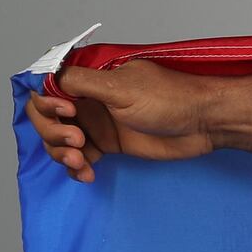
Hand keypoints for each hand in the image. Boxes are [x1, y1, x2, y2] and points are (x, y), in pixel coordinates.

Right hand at [26, 59, 220, 182]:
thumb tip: (47, 78)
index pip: (45, 89)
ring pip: (59, 141)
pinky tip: (86, 174)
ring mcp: (97, 123)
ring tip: (81, 162)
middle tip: (77, 141)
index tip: (68, 113)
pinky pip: (79, 158)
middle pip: (46, 118)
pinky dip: (76, 168)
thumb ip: (81, 82)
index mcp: (89, 79)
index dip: (47, 104)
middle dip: (52, 132)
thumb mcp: (121, 87)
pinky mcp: (109, 145)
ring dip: (61, 154)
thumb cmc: (171, 99)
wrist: (205, 123)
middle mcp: (88, 100)